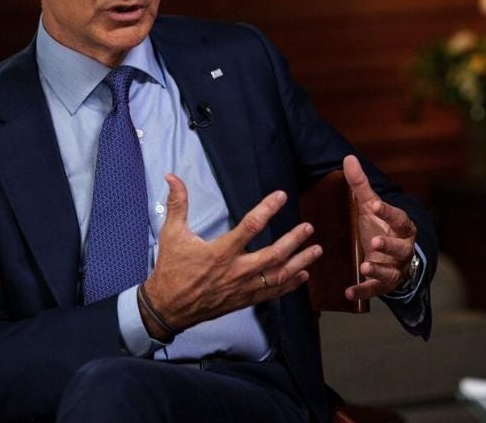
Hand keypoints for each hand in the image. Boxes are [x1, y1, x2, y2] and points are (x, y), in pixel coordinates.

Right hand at [141, 174, 322, 336]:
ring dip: (300, 262)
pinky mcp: (244, 300)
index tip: (281, 196)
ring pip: (278, 276)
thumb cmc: (171, 270)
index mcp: (220, 253)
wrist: (168, 308)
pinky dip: (290, 285)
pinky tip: (303, 275)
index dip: (267, 209)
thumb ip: (177, 204)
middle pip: (273, 255)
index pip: (250, 227)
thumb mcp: (172, 234)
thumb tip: (172, 177)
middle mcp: (236, 271)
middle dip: (294, 241)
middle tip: (308, 227)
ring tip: (317, 250)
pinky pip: (272, 293)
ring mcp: (242, 288)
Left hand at [342, 155, 417, 300]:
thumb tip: (348, 157)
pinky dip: (362, 292)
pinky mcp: (384, 284)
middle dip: (389, 245)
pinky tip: (348, 292)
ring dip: (378, 270)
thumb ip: (360, 185)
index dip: (388, 212)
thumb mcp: (370, 206)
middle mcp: (402, 249)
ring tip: (365, 266)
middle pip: (400, 248)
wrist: (393, 256)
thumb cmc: (380, 226)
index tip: (375, 205)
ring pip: (390, 271)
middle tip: (375, 241)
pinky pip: (375, 290)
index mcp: (402, 227)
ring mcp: (394, 268)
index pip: (399, 218)